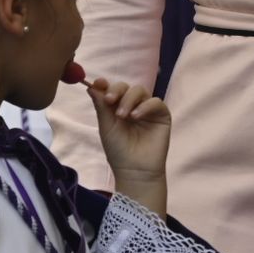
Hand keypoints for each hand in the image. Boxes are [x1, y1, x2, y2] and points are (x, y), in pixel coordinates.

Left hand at [86, 77, 169, 215]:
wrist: (134, 169)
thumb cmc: (118, 150)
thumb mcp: (106, 126)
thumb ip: (101, 106)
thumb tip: (92, 85)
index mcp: (117, 107)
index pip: (113, 90)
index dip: (105, 84)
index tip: (98, 83)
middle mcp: (133, 105)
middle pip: (126, 87)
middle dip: (117, 90)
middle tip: (109, 101)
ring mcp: (148, 109)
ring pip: (141, 91)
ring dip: (129, 99)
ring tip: (123, 116)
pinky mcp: (162, 115)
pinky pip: (156, 102)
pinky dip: (145, 106)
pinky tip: (136, 116)